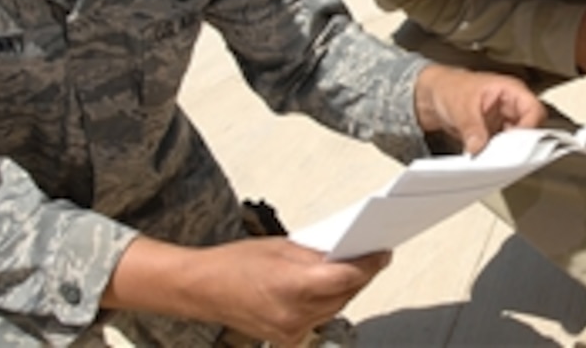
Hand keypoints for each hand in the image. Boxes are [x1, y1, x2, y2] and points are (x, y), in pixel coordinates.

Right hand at [104, 236, 388, 345]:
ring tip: (357, 268)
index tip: (383, 252)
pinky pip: (319, 318)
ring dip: (347, 289)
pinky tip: (332, 287)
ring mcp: (291, 330)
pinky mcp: (287, 338)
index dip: (369, 264)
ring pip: (335, 308)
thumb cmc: (235, 262)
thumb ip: (317, 254)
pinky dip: (328, 302)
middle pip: (344, 294)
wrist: (202, 288)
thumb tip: (349, 252)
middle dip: (362, 275)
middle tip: (373, 254)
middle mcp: (295, 314)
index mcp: (293, 286)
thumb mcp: (281, 246)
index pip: (346, 277)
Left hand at [413, 64, 547, 154]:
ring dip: (507, 151)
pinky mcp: (494, 133)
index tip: (516, 143)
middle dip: (519, 143)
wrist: (432, 95)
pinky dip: (497, 154)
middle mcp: (511, 105)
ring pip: (517, 140)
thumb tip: (479, 146)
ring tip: (493, 157)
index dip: (529, 127)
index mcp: (510, 90)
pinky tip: (487, 158)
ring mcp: (503, 120)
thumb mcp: (460, 106)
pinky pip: (503, 147)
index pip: (533, 110)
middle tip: (505, 154)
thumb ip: (471, 127)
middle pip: (529, 127)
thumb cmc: (448, 87)